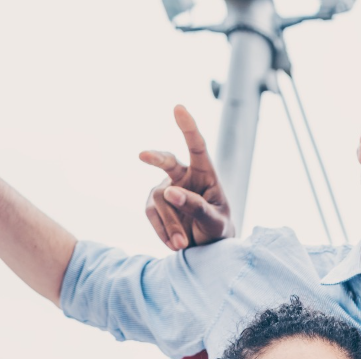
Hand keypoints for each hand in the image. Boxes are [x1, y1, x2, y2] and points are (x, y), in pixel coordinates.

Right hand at [141, 105, 234, 249]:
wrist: (207, 248)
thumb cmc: (218, 230)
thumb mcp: (215, 222)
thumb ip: (196, 207)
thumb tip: (170, 191)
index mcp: (205, 174)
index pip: (198, 147)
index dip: (188, 127)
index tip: (178, 108)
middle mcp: (184, 176)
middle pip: (167, 162)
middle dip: (156, 158)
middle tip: (143, 155)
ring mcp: (166, 188)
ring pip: (161, 200)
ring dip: (171, 224)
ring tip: (183, 244)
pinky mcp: (154, 204)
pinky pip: (151, 214)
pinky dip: (162, 231)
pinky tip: (175, 244)